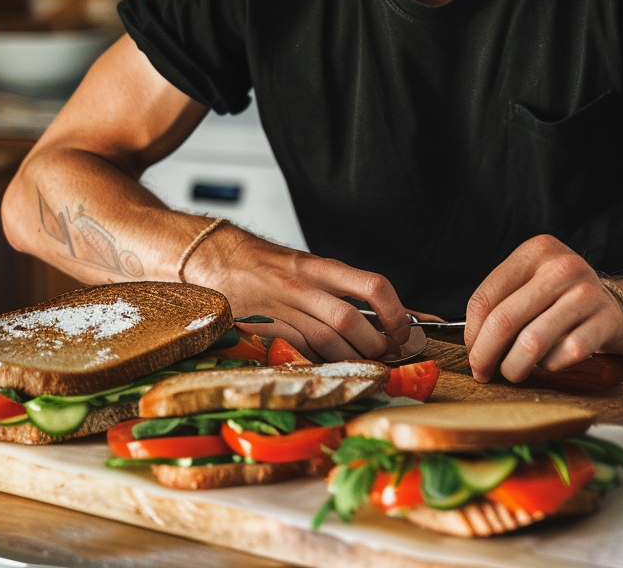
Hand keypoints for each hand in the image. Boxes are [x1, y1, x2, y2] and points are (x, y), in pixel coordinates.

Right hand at [185, 222, 411, 361]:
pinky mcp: (265, 329)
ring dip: (353, 358)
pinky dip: (323, 362)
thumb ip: (339, 287)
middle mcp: (303, 285)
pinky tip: (331, 365)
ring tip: (367, 362)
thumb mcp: (305, 265)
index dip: (396, 311)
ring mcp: (283, 309)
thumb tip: (388, 312)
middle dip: (375, 344)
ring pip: (328, 341)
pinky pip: (302, 352)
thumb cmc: (264, 263)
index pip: (371, 285)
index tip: (407, 328)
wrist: (214, 257)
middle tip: (388, 354)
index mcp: (319, 266)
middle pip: (350, 322)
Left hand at [464, 234, 622, 382]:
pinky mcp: (607, 320)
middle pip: (504, 320)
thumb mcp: (529, 283)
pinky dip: (550, 365)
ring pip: (532, 342)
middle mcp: (562, 266)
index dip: (472, 333)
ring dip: (515, 366)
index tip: (471, 352)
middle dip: (486, 354)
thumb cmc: (558, 298)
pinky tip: (549, 361)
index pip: (486, 297)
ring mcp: (587, 293)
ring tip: (513, 371)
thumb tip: (472, 343)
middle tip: (482, 372)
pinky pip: (565, 355)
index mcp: (536, 251)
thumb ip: (499, 303)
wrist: (611, 305)